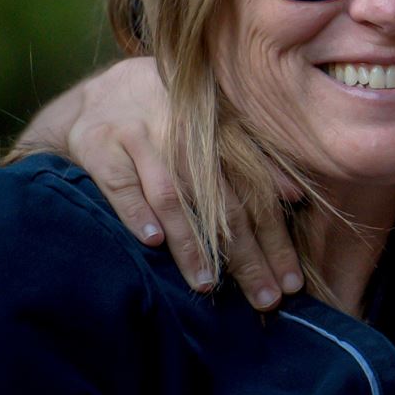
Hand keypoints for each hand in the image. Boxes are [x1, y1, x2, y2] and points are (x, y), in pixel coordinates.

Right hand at [50, 58, 301, 308]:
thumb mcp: (214, 130)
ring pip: (172, 196)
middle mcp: (185, 131)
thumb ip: (255, 159)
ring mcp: (141, 136)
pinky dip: (137, 213)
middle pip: (222, 201)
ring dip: (191, 242)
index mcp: (220, 130)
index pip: (257, 192)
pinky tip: (152, 243)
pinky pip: (121, 184)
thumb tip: (295, 196)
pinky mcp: (100, 145)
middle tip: (264, 298)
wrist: (99, 95)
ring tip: (207, 283)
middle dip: (246, 255)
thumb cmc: (168, 120)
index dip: (276, 239)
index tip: (291, 281)